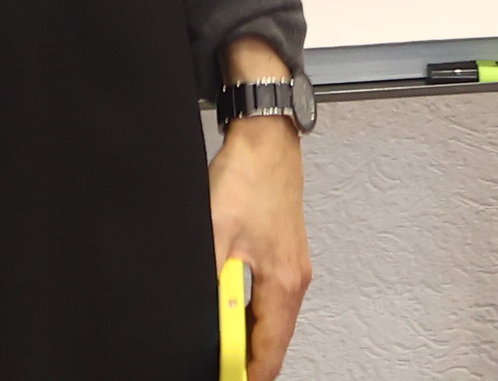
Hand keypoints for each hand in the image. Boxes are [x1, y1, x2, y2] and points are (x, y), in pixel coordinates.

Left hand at [208, 38, 309, 378]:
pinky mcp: (285, 257)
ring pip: (273, 324)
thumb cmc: (247, 178)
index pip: (269, 354)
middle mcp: (295, 281)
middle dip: (245, 360)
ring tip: (219, 343)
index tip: (224, 378)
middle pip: (273, 344)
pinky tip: (230, 312)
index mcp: (283, 284)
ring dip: (247, 338)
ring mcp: (293, 269)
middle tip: (216, 364)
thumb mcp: (214, 235)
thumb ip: (210, 286)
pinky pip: (271, 303)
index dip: (244, 375)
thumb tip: (202, 321)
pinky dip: (252, 316)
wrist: (265, 140)